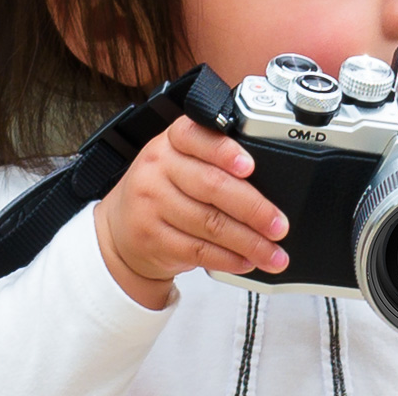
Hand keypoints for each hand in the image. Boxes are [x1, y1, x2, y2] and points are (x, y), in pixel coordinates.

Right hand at [93, 117, 289, 308]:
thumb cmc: (165, 188)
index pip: (197, 137)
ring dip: (249, 242)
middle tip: (279, 225)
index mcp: (173, 141)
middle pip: (213, 186)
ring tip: (273, 252)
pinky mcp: (152, 238)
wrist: (118, 229)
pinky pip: (198, 250)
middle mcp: (158, 168)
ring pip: (210, 224)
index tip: (251, 167)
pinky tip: (247, 261)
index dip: (225, 151)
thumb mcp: (183, 159)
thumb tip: (270, 182)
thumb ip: (217, 159)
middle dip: (254, 209)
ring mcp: (151, 204)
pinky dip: (228, 258)